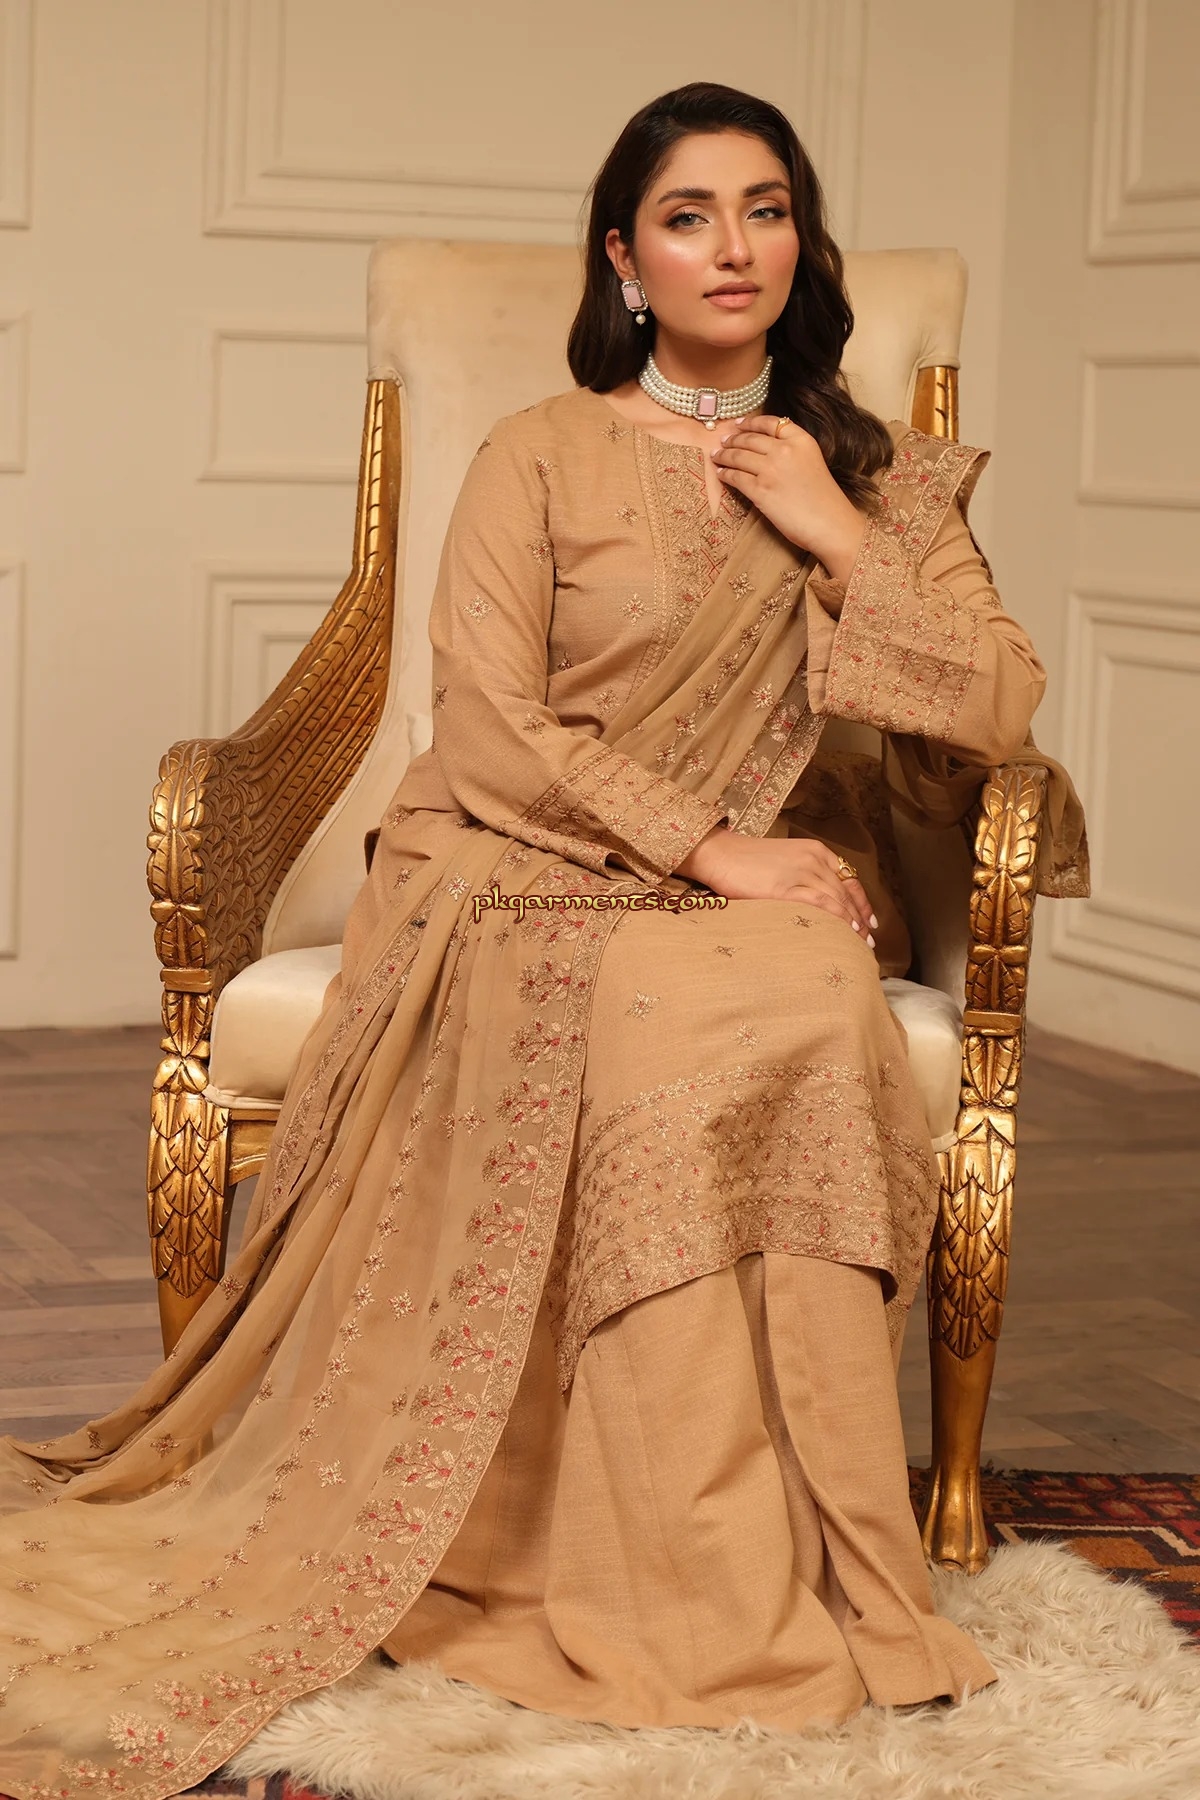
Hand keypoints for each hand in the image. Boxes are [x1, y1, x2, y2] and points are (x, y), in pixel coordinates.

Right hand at [676, 828, 876, 946]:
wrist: (720, 854)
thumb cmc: (747, 861)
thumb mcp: (786, 860)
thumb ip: (806, 874)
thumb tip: (823, 900)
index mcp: (815, 851)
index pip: (850, 879)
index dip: (863, 903)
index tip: (870, 921)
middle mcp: (812, 859)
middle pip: (847, 892)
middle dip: (861, 918)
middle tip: (869, 941)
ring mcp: (799, 873)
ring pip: (837, 900)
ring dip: (852, 923)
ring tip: (859, 943)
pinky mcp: (784, 889)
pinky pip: (820, 905)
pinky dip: (836, 919)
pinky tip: (843, 932)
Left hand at [711, 415, 866, 582]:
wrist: (830, 524)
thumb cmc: (825, 500)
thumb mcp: (813, 462)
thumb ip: (793, 452)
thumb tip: (767, 450)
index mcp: (801, 440)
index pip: (771, 423)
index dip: (750, 422)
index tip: (738, 424)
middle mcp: (784, 449)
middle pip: (751, 438)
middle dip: (733, 440)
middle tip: (724, 442)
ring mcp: (770, 469)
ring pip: (739, 456)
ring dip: (724, 455)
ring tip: (717, 456)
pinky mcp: (760, 490)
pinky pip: (735, 477)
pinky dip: (725, 474)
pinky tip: (721, 474)